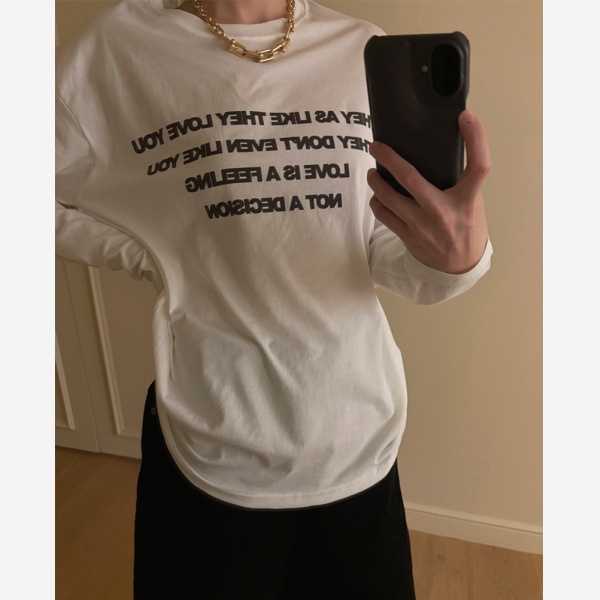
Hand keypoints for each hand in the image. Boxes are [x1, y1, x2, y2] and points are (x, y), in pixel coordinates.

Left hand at [367, 110, 490, 273]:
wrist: (460, 267)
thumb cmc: (467, 227)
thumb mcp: (472, 202)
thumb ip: (460, 181)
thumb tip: (435, 150)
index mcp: (467, 201)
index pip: (478, 167)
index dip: (476, 139)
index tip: (467, 116)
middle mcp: (442, 212)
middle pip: (411, 179)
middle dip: (389, 158)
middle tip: (376, 146)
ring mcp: (421, 226)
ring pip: (388, 199)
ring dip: (376, 182)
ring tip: (374, 172)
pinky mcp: (407, 236)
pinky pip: (384, 215)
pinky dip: (377, 202)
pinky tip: (378, 195)